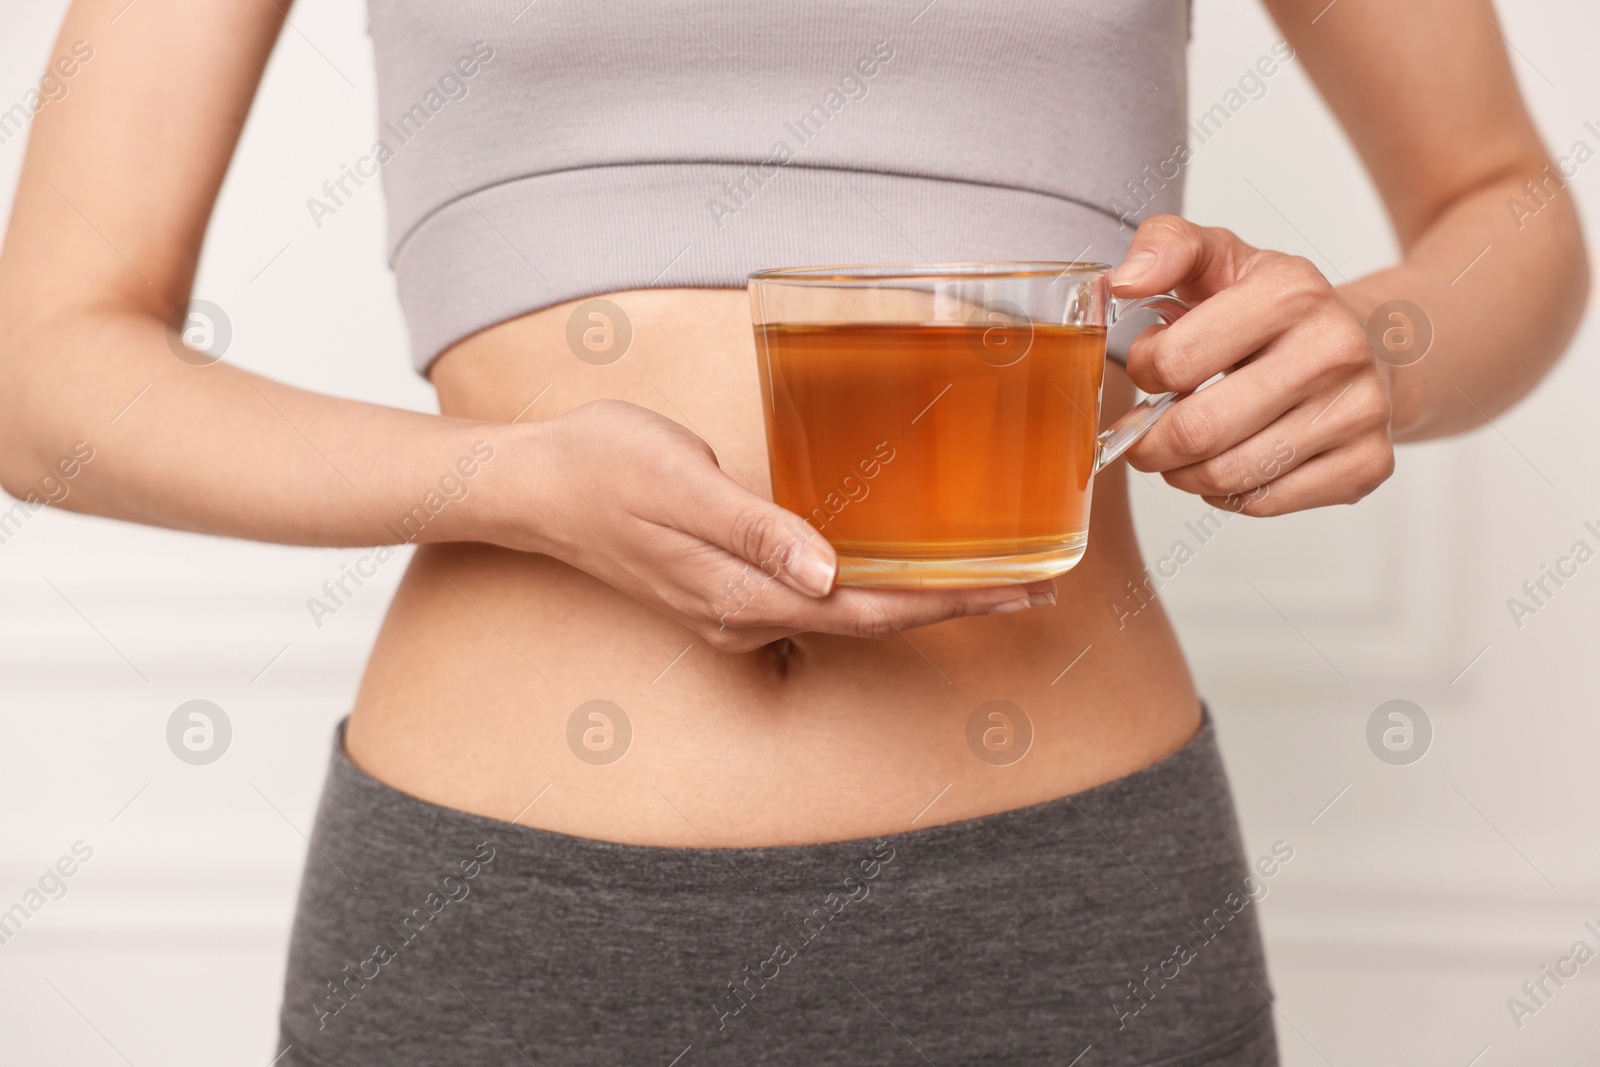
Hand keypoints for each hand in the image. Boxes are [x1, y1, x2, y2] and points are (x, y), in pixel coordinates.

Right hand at [506, 400, 1055, 652]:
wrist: (533, 488)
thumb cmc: (602, 468)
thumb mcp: (677, 482)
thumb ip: (753, 529)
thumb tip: (826, 572)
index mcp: (740, 593)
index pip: (868, 608)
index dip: (947, 602)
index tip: (1017, 591)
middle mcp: (744, 615)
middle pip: (869, 621)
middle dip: (950, 607)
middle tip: (1030, 589)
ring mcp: (733, 609)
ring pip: (845, 615)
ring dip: (915, 601)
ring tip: (983, 580)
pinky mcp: (725, 591)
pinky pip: (815, 601)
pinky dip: (869, 589)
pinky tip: (895, 569)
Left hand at [1112, 215, 1395, 514]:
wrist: (1366, 343)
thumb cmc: (1275, 308)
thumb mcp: (1221, 259)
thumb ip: (1166, 248)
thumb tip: (1122, 282)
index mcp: (1292, 291)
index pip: (1173, 361)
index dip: (1143, 372)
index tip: (1151, 369)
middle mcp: (1336, 349)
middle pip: (1197, 431)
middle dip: (1150, 442)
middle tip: (1144, 434)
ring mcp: (1360, 411)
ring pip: (1227, 476)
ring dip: (1183, 473)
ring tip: (1182, 450)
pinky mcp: (1370, 464)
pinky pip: (1265, 503)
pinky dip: (1229, 494)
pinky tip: (1230, 463)